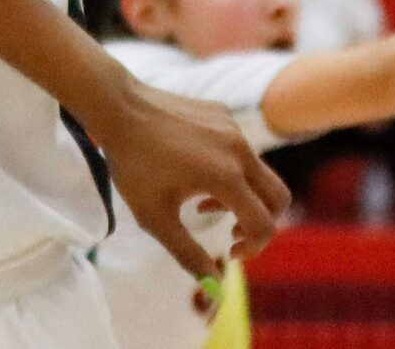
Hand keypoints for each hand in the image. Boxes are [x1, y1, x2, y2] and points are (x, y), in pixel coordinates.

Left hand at [96, 83, 290, 280]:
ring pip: (259, 172)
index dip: (253, 248)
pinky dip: (232, 169)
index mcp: (227, 177)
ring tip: (205, 202)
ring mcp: (233, 127)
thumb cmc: (133, 164)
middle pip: (277, 197)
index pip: (263, 224)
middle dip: (261, 222)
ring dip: (244, 196)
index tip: (230, 253)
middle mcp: (239, 150)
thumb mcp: (155, 218)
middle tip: (232, 233)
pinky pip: (241, 148)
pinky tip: (195, 170)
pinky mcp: (222, 113)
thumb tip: (215, 287)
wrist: (117, 106)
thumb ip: (189, 255)